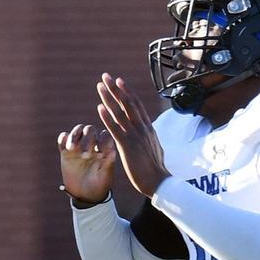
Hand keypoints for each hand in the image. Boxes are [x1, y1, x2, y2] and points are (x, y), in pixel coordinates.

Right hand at [57, 122, 116, 203]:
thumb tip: (113, 151)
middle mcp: (92, 144)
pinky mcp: (66, 152)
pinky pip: (63, 139)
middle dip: (88, 138)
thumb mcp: (106, 176)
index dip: (103, 140)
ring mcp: (79, 147)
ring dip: (74, 136)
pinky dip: (63, 138)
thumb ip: (109, 163)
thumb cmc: (100, 185)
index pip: (105, 136)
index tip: (100, 152)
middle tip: (86, 154)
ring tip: (73, 148)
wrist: (85, 195)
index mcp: (104, 148)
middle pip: (90, 130)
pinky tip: (65, 148)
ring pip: (77, 131)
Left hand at [96, 73, 170, 197]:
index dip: (127, 92)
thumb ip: (149, 137)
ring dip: (109, 98)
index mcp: (148, 128)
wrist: (159, 182)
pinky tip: (99, 108)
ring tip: (100, 86)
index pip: (136, 105)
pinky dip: (107, 117)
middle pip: (128, 103)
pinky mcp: (127, 146)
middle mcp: (142, 128)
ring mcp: (135, 136)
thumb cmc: (156, 169)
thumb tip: (148, 130)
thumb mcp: (155, 147)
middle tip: (106, 76)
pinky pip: (115, 129)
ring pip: (120, 112)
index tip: (118, 81)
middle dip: (116, 89)